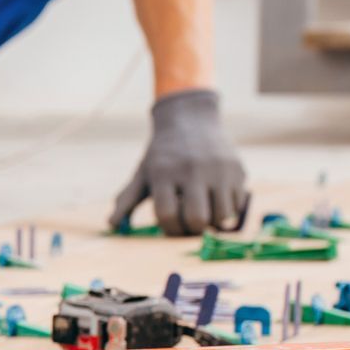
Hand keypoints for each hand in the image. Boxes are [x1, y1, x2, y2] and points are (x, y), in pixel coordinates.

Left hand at [109, 89, 247, 235]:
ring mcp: (219, 170)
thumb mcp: (142, 173)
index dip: (169, 229)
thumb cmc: (163, 154)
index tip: (170, 227)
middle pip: (197, 218)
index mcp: (164, 173)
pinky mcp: (238, 170)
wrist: (192, 120)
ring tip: (204, 213)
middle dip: (191, 230)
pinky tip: (217, 201)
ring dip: (212, 222)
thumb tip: (111, 224)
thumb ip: (127, 199)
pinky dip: (228, 210)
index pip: (167, 214)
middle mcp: (193, 170)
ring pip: (221, 215)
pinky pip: (238, 205)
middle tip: (188, 226)